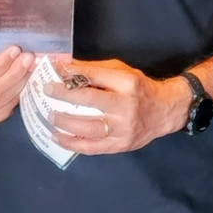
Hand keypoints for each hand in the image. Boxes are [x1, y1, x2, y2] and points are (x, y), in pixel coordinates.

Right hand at [0, 45, 37, 122]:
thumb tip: (3, 30)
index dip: (0, 64)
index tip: (15, 50)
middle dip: (15, 72)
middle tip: (29, 57)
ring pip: (5, 97)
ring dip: (21, 81)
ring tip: (32, 65)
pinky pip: (9, 104)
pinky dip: (20, 91)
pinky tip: (27, 78)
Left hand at [47, 59, 190, 155]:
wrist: (165, 111)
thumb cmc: (140, 88)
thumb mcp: (122, 72)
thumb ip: (95, 70)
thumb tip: (65, 65)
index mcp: (127, 83)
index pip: (94, 76)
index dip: (71, 73)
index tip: (53, 70)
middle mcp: (126, 106)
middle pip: (89, 100)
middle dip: (63, 95)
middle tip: (47, 91)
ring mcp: (123, 128)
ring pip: (88, 127)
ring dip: (65, 122)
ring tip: (50, 117)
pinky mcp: (120, 145)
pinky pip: (92, 147)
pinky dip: (72, 144)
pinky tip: (58, 138)